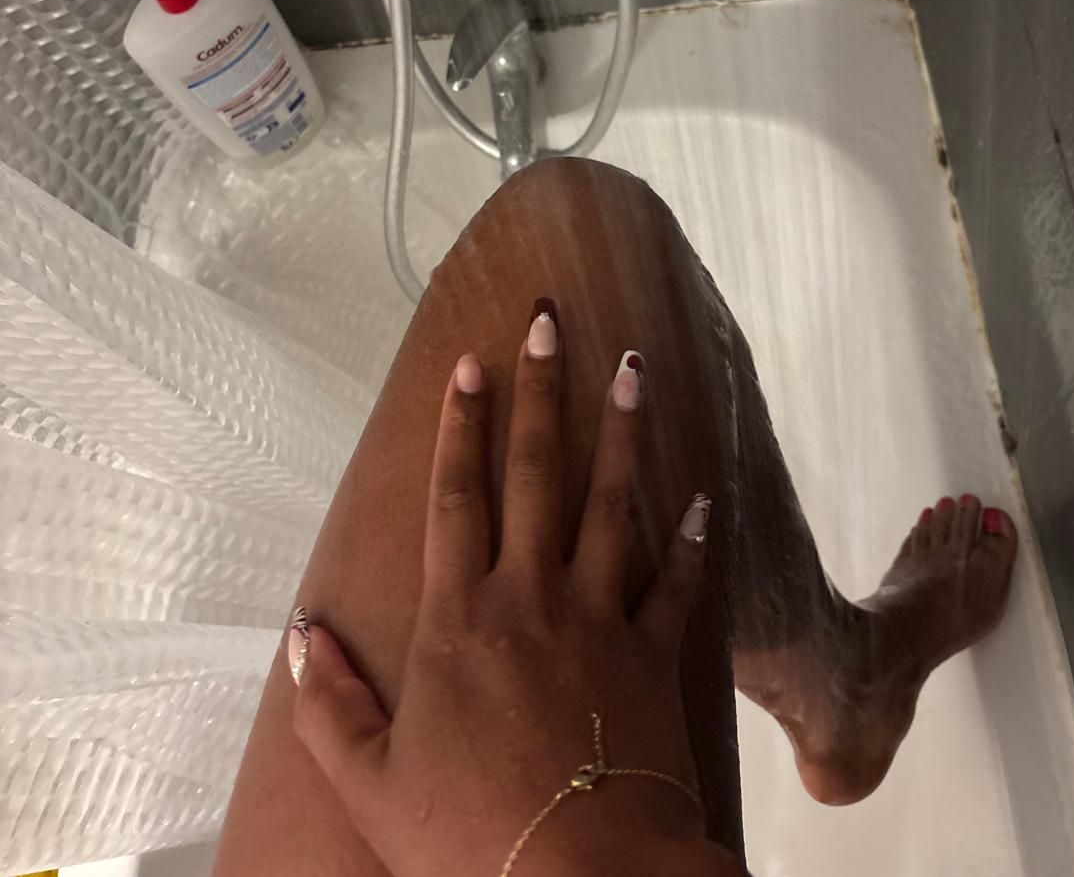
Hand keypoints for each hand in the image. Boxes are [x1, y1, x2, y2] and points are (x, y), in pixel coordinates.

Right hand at [288, 312, 717, 876]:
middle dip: (540, 393)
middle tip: (551, 323)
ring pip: (610, 503)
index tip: (469, 362)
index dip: (459, 424)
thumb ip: (329, 705)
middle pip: (535, 473)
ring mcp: (598, 619)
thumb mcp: (371, 782)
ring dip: (620, 431)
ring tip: (630, 368)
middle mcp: (529, 598)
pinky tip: (699, 495)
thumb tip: (298, 633)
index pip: (455, 496)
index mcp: (458, 620)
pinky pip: (675, 582)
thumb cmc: (471, 839)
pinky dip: (688, 538)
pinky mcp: (652, 655)